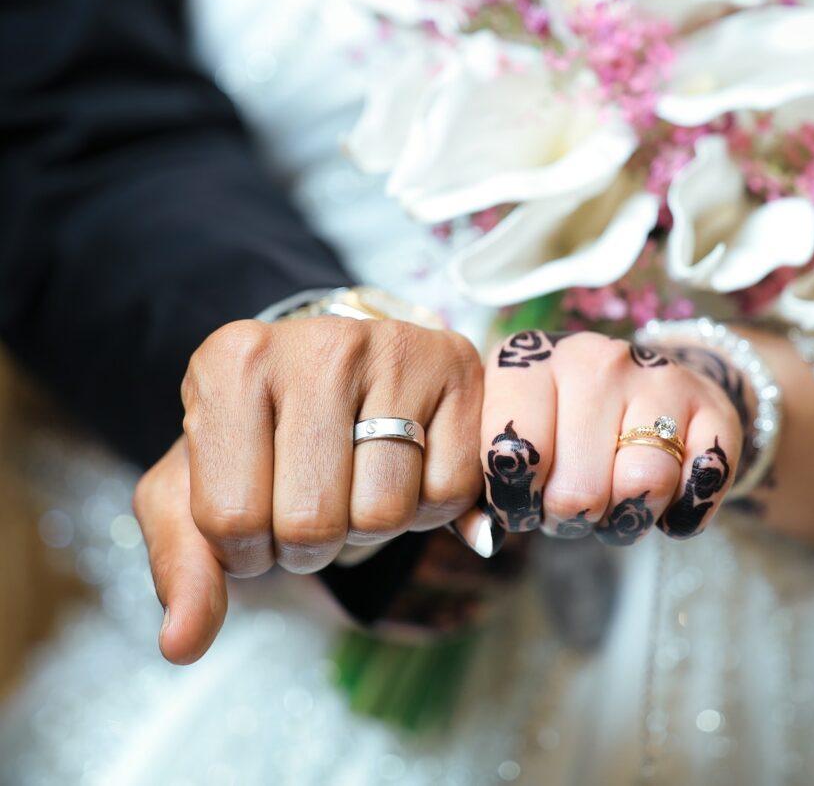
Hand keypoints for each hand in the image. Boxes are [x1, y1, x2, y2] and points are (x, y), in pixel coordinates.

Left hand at [133, 316, 483, 663]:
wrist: (337, 375)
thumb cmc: (260, 438)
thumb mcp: (197, 490)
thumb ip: (182, 564)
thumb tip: (182, 644)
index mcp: (231, 363)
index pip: (231, 519)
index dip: (248, 547)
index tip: (259, 506)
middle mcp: (317, 343)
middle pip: (313, 522)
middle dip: (312, 541)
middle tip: (314, 497)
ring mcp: (394, 348)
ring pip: (384, 513)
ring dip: (370, 525)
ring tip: (358, 480)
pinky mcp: (457, 367)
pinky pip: (447, 494)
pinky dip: (427, 507)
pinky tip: (408, 465)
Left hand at [469, 330, 743, 544]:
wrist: (641, 387)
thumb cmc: (553, 427)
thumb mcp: (502, 440)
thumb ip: (475, 487)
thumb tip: (484, 537)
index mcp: (525, 359)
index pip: (514, 453)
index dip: (516, 501)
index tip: (521, 501)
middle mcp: (590, 356)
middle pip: (578, 489)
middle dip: (571, 516)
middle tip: (571, 501)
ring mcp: (655, 375)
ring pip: (644, 484)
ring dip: (627, 515)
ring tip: (614, 497)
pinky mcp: (711, 405)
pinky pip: (702, 485)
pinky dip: (682, 513)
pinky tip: (666, 496)